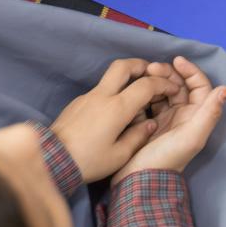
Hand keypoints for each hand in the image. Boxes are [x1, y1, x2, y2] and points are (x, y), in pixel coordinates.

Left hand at [52, 59, 181, 180]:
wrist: (52, 161)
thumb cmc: (88, 161)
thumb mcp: (119, 156)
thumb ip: (138, 137)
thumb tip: (149, 123)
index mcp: (117, 108)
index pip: (146, 85)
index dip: (163, 83)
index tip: (173, 88)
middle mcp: (102, 96)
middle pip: (123, 66)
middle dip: (141, 65)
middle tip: (151, 74)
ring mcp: (87, 97)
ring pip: (110, 78)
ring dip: (126, 80)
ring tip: (135, 100)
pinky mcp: (76, 104)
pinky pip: (99, 92)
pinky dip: (112, 94)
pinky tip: (113, 115)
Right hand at [119, 56, 225, 176]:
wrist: (139, 181)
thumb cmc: (167, 159)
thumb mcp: (192, 137)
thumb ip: (209, 113)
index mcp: (196, 117)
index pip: (199, 86)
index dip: (191, 71)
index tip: (175, 60)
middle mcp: (183, 116)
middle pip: (179, 86)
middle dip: (168, 73)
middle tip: (151, 67)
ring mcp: (165, 120)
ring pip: (163, 91)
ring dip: (155, 80)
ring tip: (143, 75)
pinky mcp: (148, 124)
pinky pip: (147, 101)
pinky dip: (143, 92)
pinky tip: (135, 88)